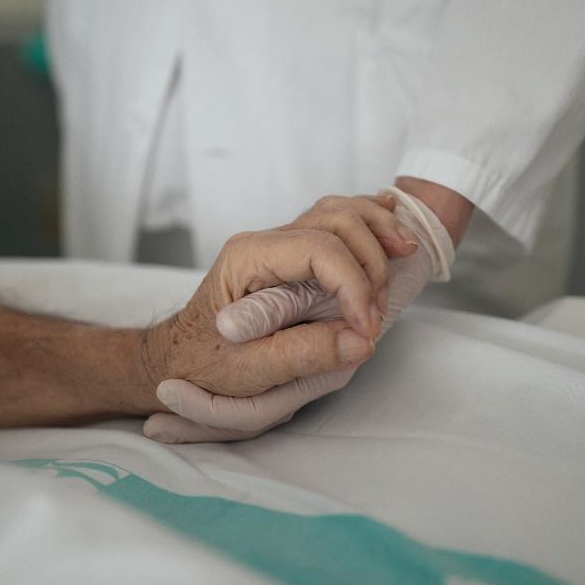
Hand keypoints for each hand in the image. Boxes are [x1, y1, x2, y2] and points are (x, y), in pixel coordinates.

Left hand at [143, 187, 454, 442]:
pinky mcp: (294, 255)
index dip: (355, 284)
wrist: (178, 360)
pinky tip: (392, 225)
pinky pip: (336, 221)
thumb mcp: (248, 372)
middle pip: (337, 221)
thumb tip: (360, 341)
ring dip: (377, 229)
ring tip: (406, 252)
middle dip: (372, 263)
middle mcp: (264, 242)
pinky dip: (368, 221)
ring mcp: (281, 244)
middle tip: (377, 316)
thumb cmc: (203, 365)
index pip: (320, 249)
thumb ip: (303, 355)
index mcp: (247, 260)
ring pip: (339, 212)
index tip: (367, 328)